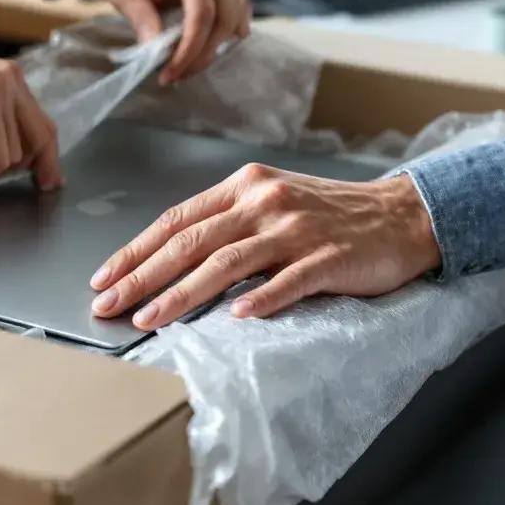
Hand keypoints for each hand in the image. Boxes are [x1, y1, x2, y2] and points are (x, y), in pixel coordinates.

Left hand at [37, 0, 250, 84]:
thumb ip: (142, 21)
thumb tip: (158, 54)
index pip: (202, 14)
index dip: (189, 50)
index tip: (169, 74)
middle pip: (223, 23)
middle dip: (200, 56)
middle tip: (174, 76)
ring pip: (234, 26)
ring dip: (211, 52)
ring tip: (183, 67)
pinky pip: (238, 23)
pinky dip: (221, 42)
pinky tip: (197, 52)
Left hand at [89, 166, 440, 330]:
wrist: (400, 215)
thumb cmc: (328, 214)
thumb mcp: (271, 202)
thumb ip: (226, 223)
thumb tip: (169, 258)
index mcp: (245, 186)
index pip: (177, 220)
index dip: (136, 251)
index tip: (104, 278)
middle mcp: (264, 201)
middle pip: (190, 242)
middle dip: (142, 277)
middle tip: (109, 305)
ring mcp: (295, 229)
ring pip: (226, 263)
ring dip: (182, 294)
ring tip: (151, 319)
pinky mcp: (327, 257)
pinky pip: (288, 281)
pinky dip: (260, 300)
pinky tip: (236, 318)